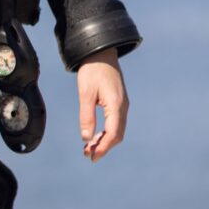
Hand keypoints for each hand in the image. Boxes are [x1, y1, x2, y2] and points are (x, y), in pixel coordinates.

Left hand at [76, 47, 128, 161]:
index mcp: (116, 105)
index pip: (113, 133)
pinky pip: (116, 122)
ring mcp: (123, 104)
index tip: (92, 156)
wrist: (101, 51)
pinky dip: (107, 131)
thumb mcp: (85, 92)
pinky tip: (96, 135)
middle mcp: (123, 106)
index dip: (103, 147)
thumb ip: (86, 115)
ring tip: (90, 148)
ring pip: (117, 129)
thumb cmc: (92, 69)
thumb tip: (86, 138)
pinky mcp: (119, 101)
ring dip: (105, 140)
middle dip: (104, 146)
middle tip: (88, 155)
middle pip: (117, 134)